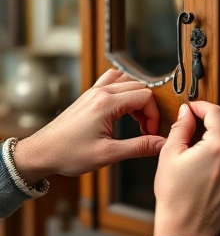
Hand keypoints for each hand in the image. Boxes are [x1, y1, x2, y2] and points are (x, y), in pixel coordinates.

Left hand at [14, 69, 165, 183]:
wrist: (41, 153)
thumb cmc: (68, 154)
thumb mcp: (108, 154)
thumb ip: (139, 147)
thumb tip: (161, 144)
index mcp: (106, 103)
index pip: (145, 97)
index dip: (154, 114)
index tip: (151, 132)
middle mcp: (100, 92)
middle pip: (139, 87)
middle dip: (148, 108)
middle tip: (146, 129)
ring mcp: (93, 92)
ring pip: (127, 81)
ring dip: (137, 98)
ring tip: (137, 119)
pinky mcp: (88, 96)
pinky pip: (112, 81)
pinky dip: (124, 90)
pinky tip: (124, 107)